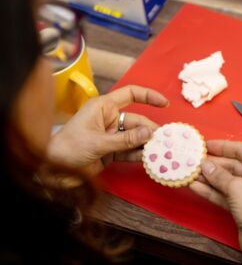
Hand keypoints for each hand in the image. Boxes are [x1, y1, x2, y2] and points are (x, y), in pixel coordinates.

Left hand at [46, 85, 167, 178]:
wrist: (51, 171)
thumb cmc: (69, 148)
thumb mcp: (99, 142)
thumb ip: (126, 140)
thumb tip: (151, 133)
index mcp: (104, 107)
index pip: (130, 94)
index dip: (148, 96)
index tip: (164, 103)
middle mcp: (109, 119)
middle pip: (136, 120)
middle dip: (150, 129)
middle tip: (165, 139)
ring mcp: (111, 135)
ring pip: (134, 136)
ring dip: (146, 143)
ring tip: (162, 150)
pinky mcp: (111, 151)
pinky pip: (129, 150)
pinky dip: (138, 154)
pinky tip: (149, 159)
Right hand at [190, 140, 241, 263]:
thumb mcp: (236, 187)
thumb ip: (219, 175)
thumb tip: (207, 166)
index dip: (222, 146)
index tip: (207, 145)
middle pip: (233, 165)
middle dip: (214, 164)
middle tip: (197, 161)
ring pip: (228, 180)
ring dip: (210, 178)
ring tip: (193, 173)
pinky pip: (226, 193)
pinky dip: (212, 190)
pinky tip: (198, 186)